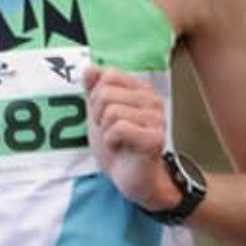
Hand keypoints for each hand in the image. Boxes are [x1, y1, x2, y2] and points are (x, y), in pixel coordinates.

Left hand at [82, 64, 179, 211]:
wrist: (130, 177)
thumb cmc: (117, 146)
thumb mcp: (98, 113)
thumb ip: (94, 89)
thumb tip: (89, 68)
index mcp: (140, 89)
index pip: (108, 75)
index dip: (96, 97)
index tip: (105, 116)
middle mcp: (152, 99)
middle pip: (106, 93)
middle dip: (98, 116)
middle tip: (110, 132)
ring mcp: (156, 118)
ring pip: (112, 112)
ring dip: (106, 132)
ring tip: (117, 141)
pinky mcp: (155, 137)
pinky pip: (119, 128)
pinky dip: (111, 141)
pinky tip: (121, 148)